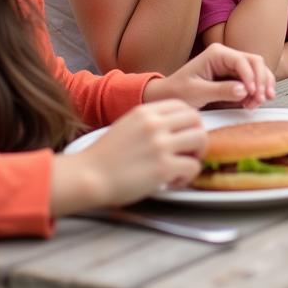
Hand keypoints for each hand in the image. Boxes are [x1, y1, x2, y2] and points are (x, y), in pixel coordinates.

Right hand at [63, 100, 207, 205]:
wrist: (87, 177)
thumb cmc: (104, 156)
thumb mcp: (127, 125)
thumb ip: (150, 122)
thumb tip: (176, 128)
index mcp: (145, 112)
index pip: (183, 105)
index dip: (189, 121)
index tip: (185, 134)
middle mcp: (155, 124)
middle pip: (196, 120)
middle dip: (197, 135)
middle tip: (188, 151)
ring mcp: (160, 145)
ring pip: (200, 140)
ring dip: (196, 155)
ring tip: (182, 166)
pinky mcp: (163, 168)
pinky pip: (193, 167)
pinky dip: (187, 176)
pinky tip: (173, 181)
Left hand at [145, 43, 276, 108]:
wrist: (168, 96)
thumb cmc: (178, 91)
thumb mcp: (197, 92)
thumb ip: (220, 90)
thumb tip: (243, 90)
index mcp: (216, 54)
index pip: (242, 61)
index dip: (251, 77)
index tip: (252, 93)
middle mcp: (226, 57)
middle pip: (255, 63)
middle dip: (261, 80)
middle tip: (261, 98)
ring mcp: (231, 66)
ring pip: (257, 71)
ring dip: (262, 86)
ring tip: (258, 102)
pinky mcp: (233, 77)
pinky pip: (252, 81)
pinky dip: (257, 91)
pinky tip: (253, 102)